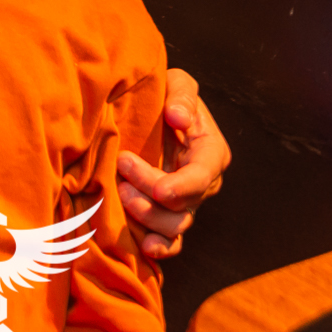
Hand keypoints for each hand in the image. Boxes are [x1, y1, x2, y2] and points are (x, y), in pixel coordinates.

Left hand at [116, 68, 230, 258]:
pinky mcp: (169, 216)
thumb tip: (178, 117)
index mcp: (211, 151)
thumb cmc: (166, 96)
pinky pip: (171, 241)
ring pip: (175, 227)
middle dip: (150, 194)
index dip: (178, 185)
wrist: (150, 113)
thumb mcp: (177, 83)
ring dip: (147, 217)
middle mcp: (203, 182)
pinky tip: (145, 248)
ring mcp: (187, 203)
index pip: (201, 176)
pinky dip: (161, 248)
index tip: (152, 182)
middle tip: (121, 172)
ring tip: (121, 193)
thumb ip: (181, 95)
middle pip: (182, 204)